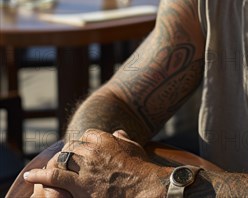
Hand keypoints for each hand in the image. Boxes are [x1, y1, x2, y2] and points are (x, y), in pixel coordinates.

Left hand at [24, 129, 171, 197]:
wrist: (144, 188)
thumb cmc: (142, 169)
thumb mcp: (134, 147)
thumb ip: (123, 139)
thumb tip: (118, 132)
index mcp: (107, 140)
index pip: (88, 134)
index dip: (85, 141)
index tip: (85, 148)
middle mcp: (94, 151)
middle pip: (73, 145)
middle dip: (70, 151)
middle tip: (66, 159)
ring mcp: (86, 168)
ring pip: (63, 158)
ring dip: (58, 162)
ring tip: (49, 167)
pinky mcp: (80, 185)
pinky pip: (55, 177)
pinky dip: (41, 175)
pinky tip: (30, 176)